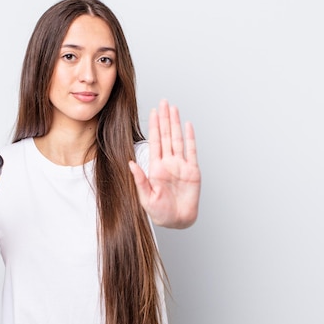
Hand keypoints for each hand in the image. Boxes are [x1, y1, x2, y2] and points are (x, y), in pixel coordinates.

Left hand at [129, 99, 200, 228]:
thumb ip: (140, 180)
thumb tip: (130, 164)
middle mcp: (168, 163)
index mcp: (156, 168)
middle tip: (164, 102)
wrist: (177, 221)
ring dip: (176, 124)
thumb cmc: (160, 213)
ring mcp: (181, 165)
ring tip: (174, 109)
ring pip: (178, 139)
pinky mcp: (192, 171)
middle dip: (165, 119)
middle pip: (167, 136)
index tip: (153, 112)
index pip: (155, 142)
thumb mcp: (146, 198)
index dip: (155, 126)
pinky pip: (192, 151)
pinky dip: (190, 138)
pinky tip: (188, 126)